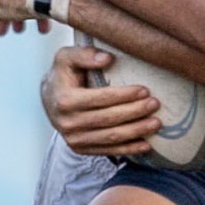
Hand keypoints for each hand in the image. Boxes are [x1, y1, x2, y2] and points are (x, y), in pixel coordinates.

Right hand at [42, 44, 158, 157]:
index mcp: (65, 100)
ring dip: (136, 131)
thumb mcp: (66, 57)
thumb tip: (107, 58)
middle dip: (135, 112)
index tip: (144, 90)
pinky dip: (128, 149)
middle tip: (154, 104)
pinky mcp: (79, 149)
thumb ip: (84, 54)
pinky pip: (108, 151)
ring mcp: (73, 139)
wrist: (49, 99)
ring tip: (155, 123)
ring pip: (111, 137)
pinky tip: (145, 144)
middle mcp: (67, 123)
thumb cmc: (63, 75)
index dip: (125, 95)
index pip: (101, 98)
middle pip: (109, 119)